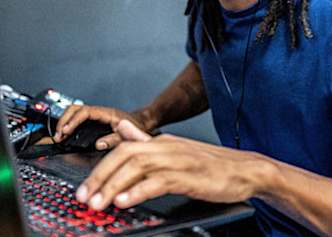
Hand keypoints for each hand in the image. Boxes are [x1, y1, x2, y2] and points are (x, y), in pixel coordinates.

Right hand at [53, 105, 150, 149]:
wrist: (143, 122)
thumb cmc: (137, 127)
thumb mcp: (128, 135)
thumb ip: (114, 140)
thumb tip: (98, 144)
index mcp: (106, 113)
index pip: (84, 112)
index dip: (73, 121)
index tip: (65, 131)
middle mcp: (99, 112)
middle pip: (74, 109)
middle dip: (63, 121)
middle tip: (57, 136)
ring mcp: (96, 115)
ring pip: (74, 112)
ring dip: (64, 122)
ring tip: (58, 136)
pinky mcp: (94, 120)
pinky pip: (77, 118)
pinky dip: (69, 125)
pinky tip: (66, 135)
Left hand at [75, 120, 266, 210]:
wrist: (247, 169)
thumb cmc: (211, 165)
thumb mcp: (175, 149)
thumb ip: (146, 141)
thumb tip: (122, 129)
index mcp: (161, 143)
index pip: (121, 150)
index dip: (100, 168)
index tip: (85, 188)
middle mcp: (167, 147)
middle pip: (124, 156)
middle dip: (100, 177)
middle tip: (84, 197)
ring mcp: (179, 160)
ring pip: (137, 166)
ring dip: (114, 185)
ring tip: (99, 203)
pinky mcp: (190, 176)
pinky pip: (159, 181)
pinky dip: (139, 190)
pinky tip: (126, 201)